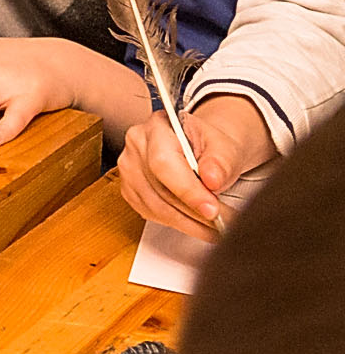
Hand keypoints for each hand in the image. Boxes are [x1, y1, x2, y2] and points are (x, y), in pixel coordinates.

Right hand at [119, 97, 271, 241]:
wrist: (201, 149)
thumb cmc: (210, 146)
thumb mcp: (224, 146)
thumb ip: (221, 161)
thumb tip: (212, 179)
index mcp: (157, 127)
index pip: (164, 162)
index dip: (187, 190)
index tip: (211, 209)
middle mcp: (137, 146)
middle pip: (159, 188)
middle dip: (194, 211)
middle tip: (223, 222)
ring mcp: (129, 169)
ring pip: (156, 206)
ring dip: (189, 222)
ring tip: (214, 226)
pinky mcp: (129, 190)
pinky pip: (152, 214)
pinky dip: (178, 223)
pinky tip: (196, 223)